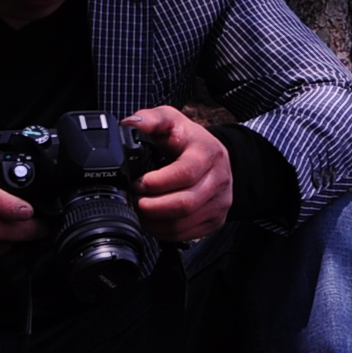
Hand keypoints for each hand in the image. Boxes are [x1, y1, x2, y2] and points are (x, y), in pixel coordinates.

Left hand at [126, 107, 232, 242]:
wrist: (216, 158)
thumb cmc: (190, 141)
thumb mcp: (172, 121)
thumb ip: (151, 118)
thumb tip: (131, 123)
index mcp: (207, 152)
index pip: (185, 173)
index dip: (157, 182)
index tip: (138, 183)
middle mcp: (219, 178)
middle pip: (185, 203)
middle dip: (152, 206)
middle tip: (134, 200)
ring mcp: (220, 201)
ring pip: (183, 222)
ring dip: (154, 221)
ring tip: (139, 211)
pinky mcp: (215, 219)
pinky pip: (186, 234)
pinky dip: (163, 231)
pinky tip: (153, 220)